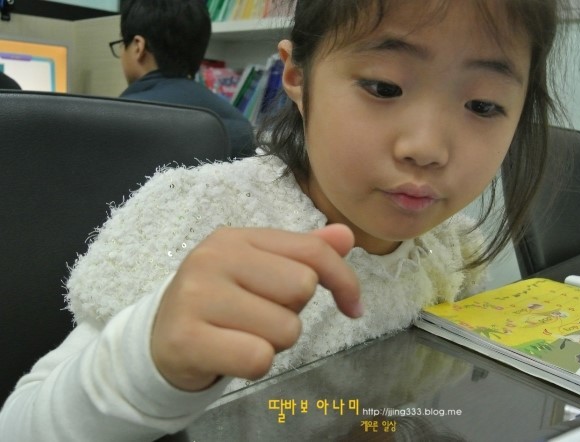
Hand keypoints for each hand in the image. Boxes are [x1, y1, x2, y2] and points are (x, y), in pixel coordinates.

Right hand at [151, 224, 361, 390]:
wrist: (161, 339)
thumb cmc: (221, 302)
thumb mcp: (259, 270)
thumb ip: (303, 253)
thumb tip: (346, 236)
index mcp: (237, 237)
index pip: (312, 251)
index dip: (343, 281)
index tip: (352, 307)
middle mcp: (214, 258)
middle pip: (301, 288)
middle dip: (292, 313)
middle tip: (261, 317)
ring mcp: (197, 296)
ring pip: (285, 329)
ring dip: (274, 342)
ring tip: (242, 334)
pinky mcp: (187, 338)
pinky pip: (259, 358)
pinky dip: (255, 364)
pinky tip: (231, 354)